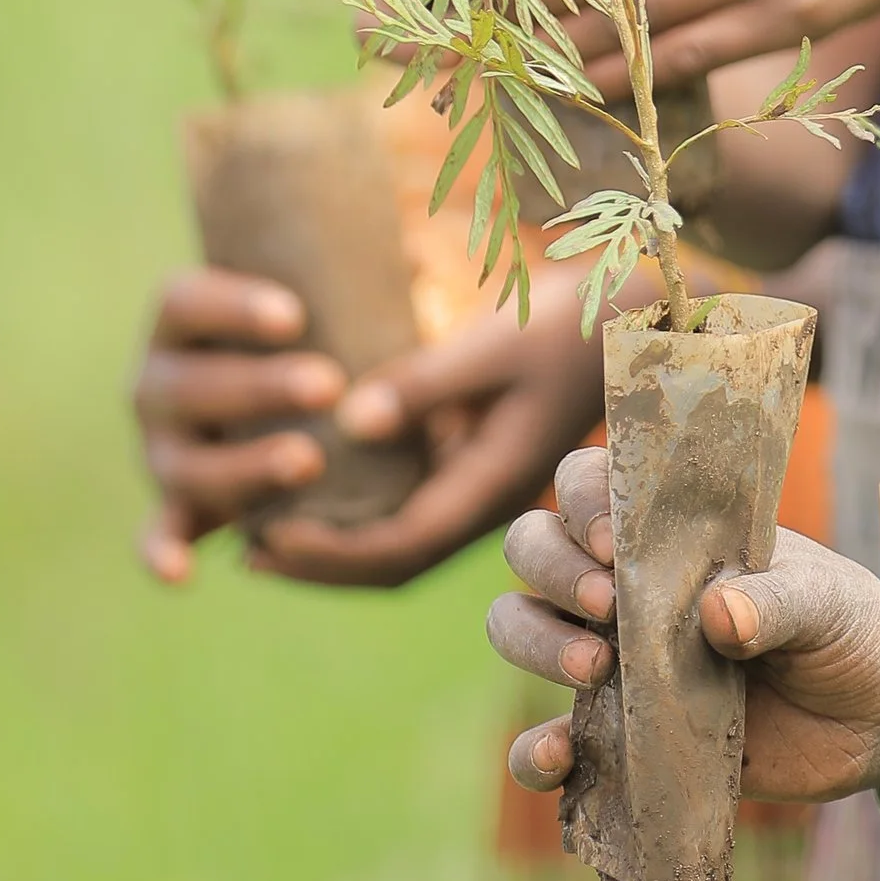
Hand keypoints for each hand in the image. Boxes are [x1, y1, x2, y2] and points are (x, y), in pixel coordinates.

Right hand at [134, 269, 347, 579]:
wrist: (294, 382)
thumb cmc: (317, 322)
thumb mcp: (331, 294)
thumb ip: (355, 284)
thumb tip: (401, 297)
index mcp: (180, 319)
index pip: (182, 301)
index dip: (230, 306)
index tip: (296, 315)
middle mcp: (157, 382)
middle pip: (186, 385)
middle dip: (254, 388)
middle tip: (328, 385)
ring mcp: (164, 446)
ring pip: (184, 463)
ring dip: (239, 467)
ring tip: (308, 461)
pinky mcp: (180, 502)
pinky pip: (161, 531)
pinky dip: (164, 549)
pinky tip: (184, 572)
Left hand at [246, 275, 607, 589]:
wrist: (633, 316)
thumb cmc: (570, 323)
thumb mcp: (496, 344)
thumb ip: (425, 383)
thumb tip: (348, 423)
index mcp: (494, 486)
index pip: (399, 545)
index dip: (329, 554)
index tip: (267, 537)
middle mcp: (487, 500)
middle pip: (394, 560)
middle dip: (321, 564)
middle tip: (246, 550)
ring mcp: (484, 484)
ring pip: (401, 538)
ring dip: (336, 543)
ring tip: (263, 531)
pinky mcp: (478, 459)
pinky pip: (412, 501)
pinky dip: (361, 508)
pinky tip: (321, 484)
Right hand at [490, 443, 879, 805]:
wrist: (869, 721)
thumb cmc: (846, 629)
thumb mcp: (826, 603)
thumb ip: (776, 602)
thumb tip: (718, 615)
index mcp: (673, 529)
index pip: (590, 480)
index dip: (583, 500)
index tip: (616, 540)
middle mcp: (628, 584)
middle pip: (535, 544)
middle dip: (552, 567)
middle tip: (610, 603)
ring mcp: (613, 659)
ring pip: (518, 626)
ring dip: (536, 641)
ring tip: (597, 669)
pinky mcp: (615, 740)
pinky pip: (541, 745)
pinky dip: (532, 751)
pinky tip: (560, 754)